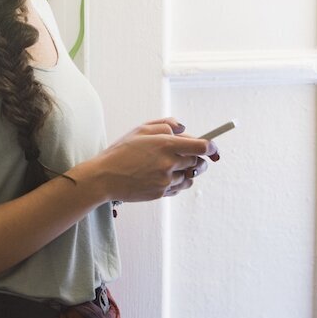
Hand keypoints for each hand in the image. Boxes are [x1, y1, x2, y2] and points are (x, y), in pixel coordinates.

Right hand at [79, 118, 218, 203]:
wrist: (103, 178)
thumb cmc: (121, 152)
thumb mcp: (140, 130)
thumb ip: (166, 124)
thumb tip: (184, 128)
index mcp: (166, 144)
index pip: (203, 146)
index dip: (212, 147)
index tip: (213, 148)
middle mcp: (169, 163)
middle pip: (198, 162)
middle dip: (196, 159)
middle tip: (188, 157)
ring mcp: (165, 180)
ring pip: (189, 177)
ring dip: (186, 172)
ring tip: (172, 168)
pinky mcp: (161, 193)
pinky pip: (179, 188)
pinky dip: (177, 183)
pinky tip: (164, 178)